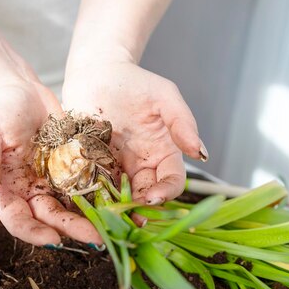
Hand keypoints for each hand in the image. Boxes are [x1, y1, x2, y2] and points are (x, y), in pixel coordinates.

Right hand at [0, 81, 101, 245]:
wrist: (22, 90)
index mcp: (8, 190)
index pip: (18, 220)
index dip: (34, 233)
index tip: (53, 240)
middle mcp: (32, 192)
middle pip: (52, 218)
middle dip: (72, 229)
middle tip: (96, 238)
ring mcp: (54, 182)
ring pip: (73, 207)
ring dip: (91, 218)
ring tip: (111, 225)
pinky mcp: (74, 169)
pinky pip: (88, 185)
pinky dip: (101, 194)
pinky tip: (118, 200)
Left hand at [62, 61, 205, 204]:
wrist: (96, 72)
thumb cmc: (134, 82)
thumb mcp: (164, 97)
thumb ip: (182, 123)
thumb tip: (200, 153)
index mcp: (162, 152)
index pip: (171, 180)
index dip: (166, 192)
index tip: (153, 198)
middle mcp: (140, 164)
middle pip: (145, 194)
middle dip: (140, 208)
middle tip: (129, 217)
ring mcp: (115, 166)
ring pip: (119, 195)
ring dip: (116, 208)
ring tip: (109, 216)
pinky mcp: (90, 164)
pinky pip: (93, 185)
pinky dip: (93, 196)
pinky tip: (88, 202)